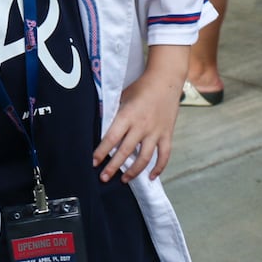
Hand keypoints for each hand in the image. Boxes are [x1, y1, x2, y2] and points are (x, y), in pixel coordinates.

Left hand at [94, 68, 183, 183]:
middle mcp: (141, 126)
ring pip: (144, 158)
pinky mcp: (167, 135)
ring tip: (124, 180)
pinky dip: (158, 168)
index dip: (101, 151)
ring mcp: (156, 132)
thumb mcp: (122, 96)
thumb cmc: (141, 87)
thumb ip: (114, 113)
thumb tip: (102, 128)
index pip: (111, 138)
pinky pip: (164, 156)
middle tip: (104, 178)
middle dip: (113, 167)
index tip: (94, 162)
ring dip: (133, 172)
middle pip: (125, 151)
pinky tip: (151, 177)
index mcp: (128, 115)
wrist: (166, 80)